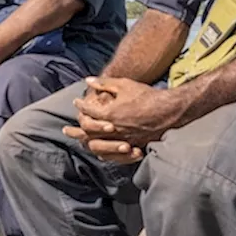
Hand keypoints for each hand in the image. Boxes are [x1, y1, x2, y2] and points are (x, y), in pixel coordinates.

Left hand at [64, 77, 186, 163]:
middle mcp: (114, 129)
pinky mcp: (133, 145)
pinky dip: (103, 152)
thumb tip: (88, 81)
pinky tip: (98, 150)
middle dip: (75, 130)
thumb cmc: (147, 96)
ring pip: (99, 146)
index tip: (76, 102)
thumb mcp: (125, 85)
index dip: (80, 106)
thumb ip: (104, 83)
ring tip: (79, 141)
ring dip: (86, 142)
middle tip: (65, 130)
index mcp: (111, 114)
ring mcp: (123, 139)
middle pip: (88, 133)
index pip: (88, 112)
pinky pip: (113, 154)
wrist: (170, 110)